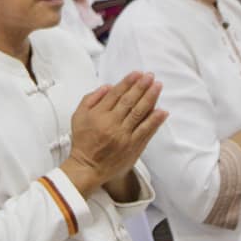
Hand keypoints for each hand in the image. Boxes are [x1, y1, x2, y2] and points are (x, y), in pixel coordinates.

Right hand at [62, 72, 168, 195]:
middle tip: (150, 76)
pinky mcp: (133, 147)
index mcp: (98, 114)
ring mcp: (124, 135)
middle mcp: (112, 123)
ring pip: (139, 113)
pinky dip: (155, 120)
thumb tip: (107, 87)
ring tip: (158, 86)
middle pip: (129, 101)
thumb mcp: (78, 116)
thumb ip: (91, 99)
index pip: (116, 94)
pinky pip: (146, 131)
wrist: (87, 167)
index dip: (128, 82)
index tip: (137, 73)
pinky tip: (162, 111)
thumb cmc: (83, 141)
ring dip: (150, 98)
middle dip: (141, 86)